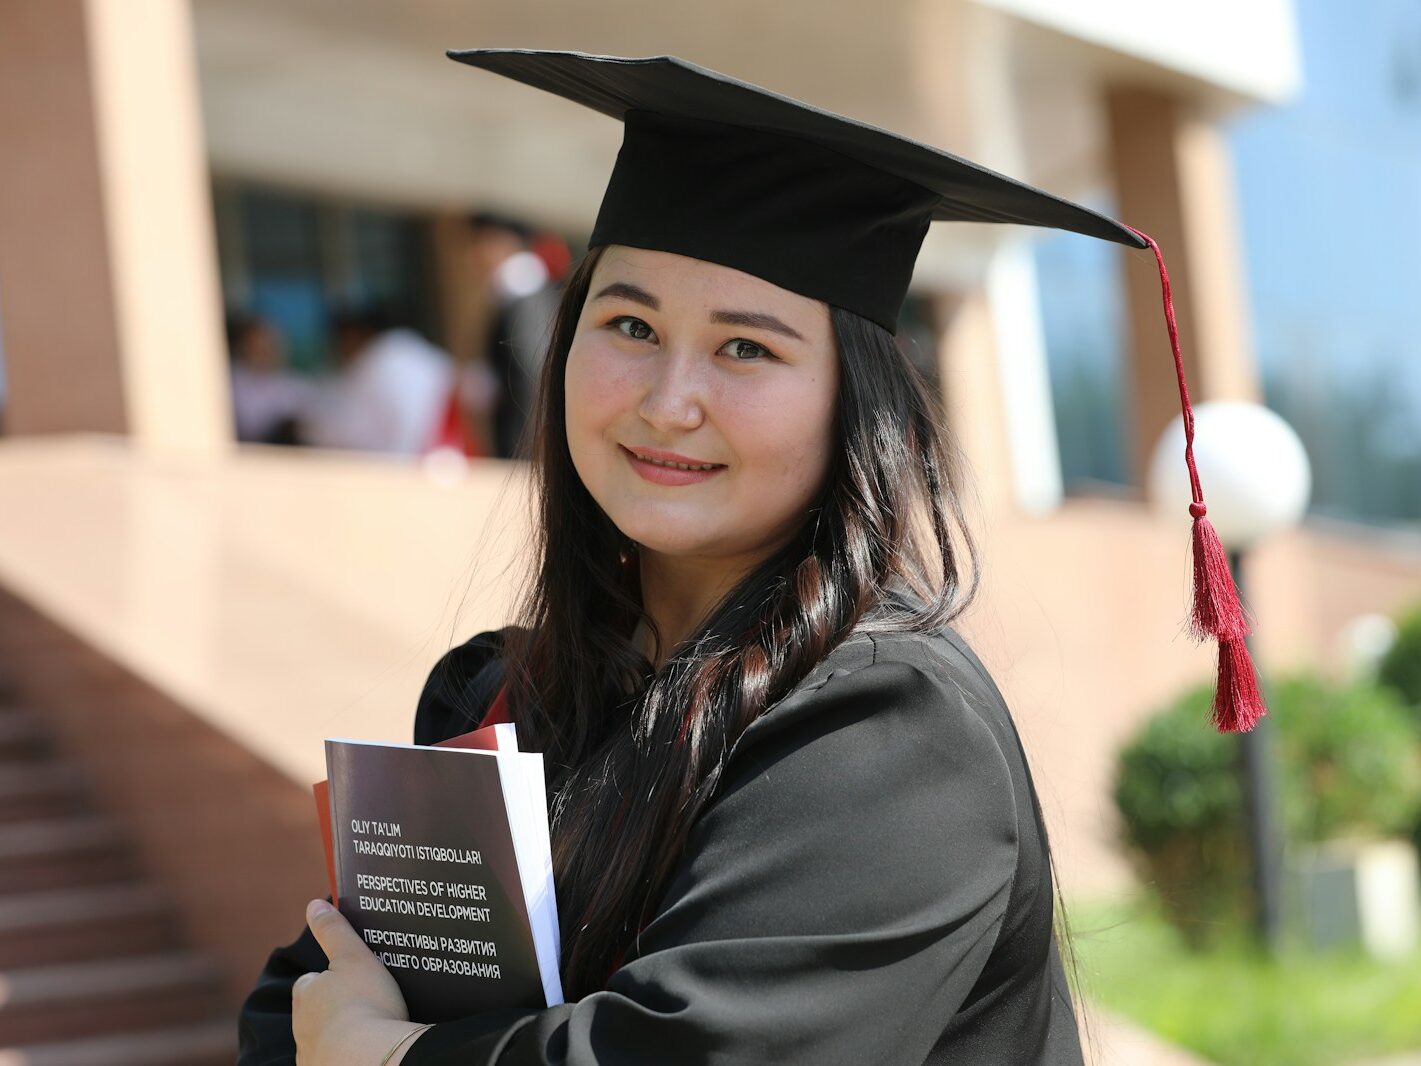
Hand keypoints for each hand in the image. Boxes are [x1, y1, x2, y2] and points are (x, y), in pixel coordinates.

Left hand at [293, 898, 421, 1064]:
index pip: (310, 982)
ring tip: (368, 1030)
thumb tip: (313, 905)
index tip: (347, 981)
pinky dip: (345, 1056)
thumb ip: (333, 930)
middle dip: (331, 1010)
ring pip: (322, 1040)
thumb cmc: (364, 1003)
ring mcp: (311, 1055)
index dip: (328, 980)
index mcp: (306, 994)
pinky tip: (365, 1051)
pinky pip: (333, 1061)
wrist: (370, 1058)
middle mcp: (301, 1027)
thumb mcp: (353, 956)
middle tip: (362, 1005)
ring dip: (339, 1035)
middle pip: (314, 1013)